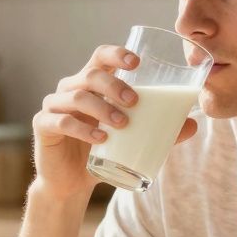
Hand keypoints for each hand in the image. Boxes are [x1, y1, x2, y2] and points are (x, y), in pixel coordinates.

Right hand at [31, 46, 198, 199]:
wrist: (70, 182)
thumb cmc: (101, 152)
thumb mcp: (131, 138)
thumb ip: (158, 130)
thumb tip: (193, 125)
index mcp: (90, 83)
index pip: (101, 57)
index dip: (117, 54)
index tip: (137, 63)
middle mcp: (70, 88)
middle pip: (90, 74)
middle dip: (114, 84)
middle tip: (135, 101)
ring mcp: (54, 105)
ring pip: (77, 97)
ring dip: (102, 108)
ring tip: (123, 124)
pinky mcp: (43, 126)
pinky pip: (62, 122)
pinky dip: (83, 130)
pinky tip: (101, 139)